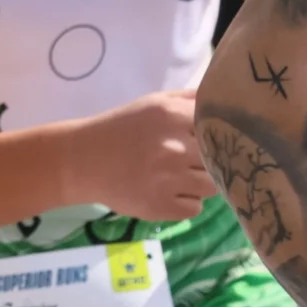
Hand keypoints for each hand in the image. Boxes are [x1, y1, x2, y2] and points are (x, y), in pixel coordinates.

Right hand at [63, 90, 214, 221]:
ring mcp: (168, 180)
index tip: (210, 139)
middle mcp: (174, 148)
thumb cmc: (124, 127)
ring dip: (202, 183)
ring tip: (183, 177)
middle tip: (194, 161)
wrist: (83, 161)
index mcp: (174, 117)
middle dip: (210, 160)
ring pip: (212, 186)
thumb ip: (191, 99)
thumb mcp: (156, 102)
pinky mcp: (160, 207)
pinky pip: (195, 209)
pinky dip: (187, 203)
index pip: (220, 127)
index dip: (219, 135)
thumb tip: (224, 98)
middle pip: (219, 159)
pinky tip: (172, 193)